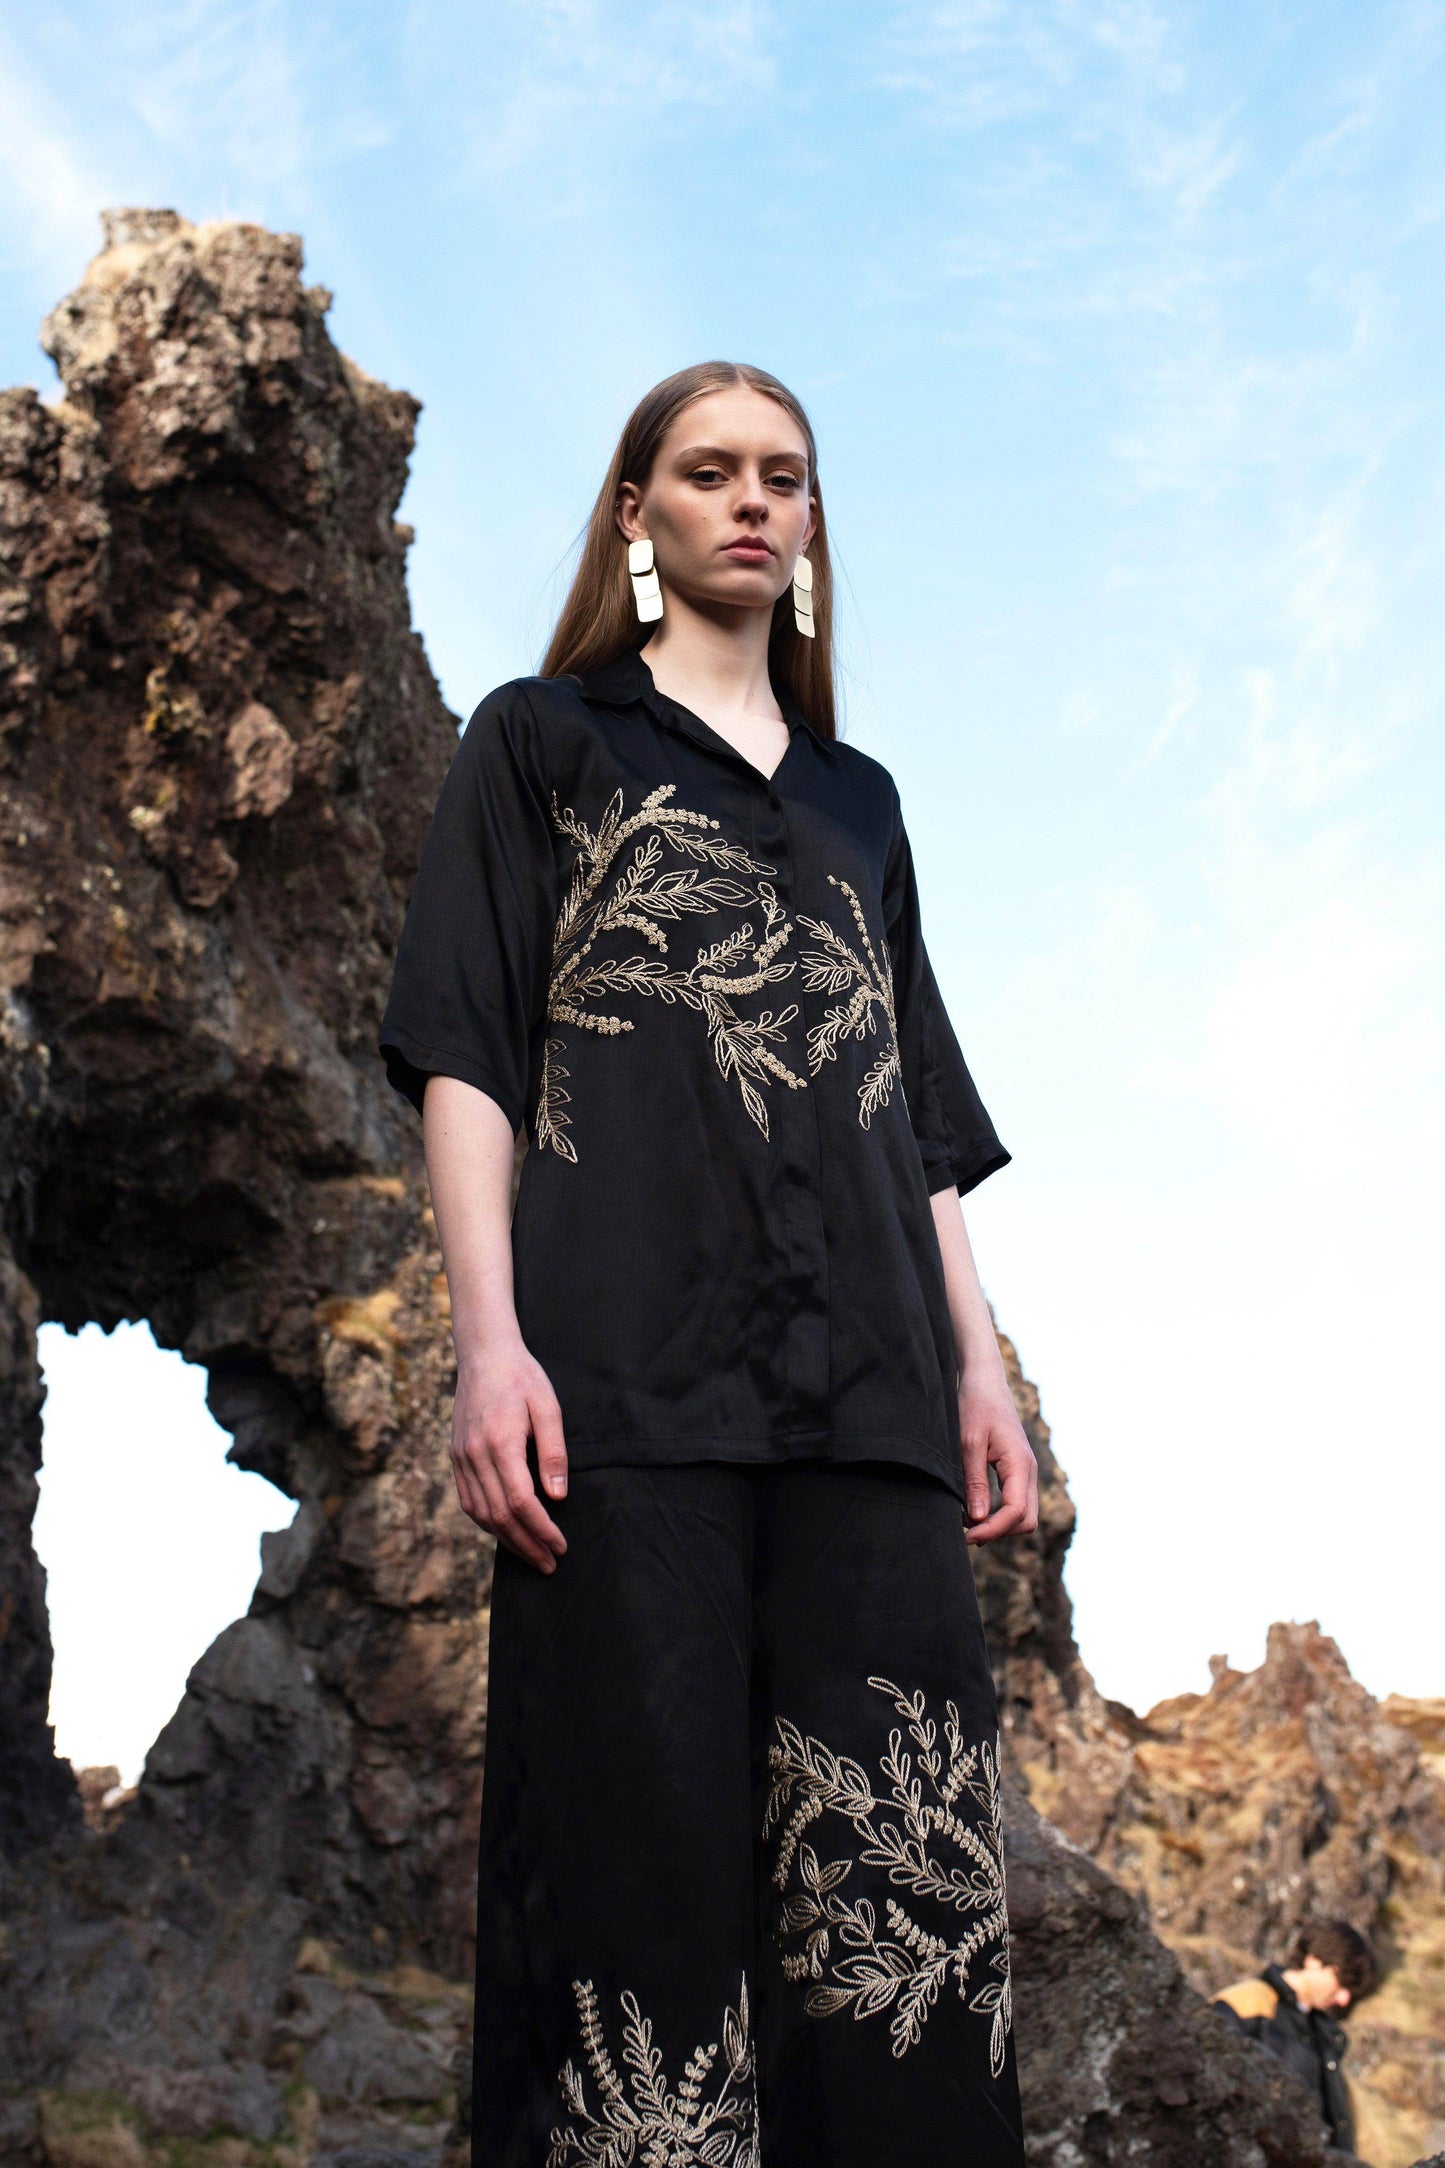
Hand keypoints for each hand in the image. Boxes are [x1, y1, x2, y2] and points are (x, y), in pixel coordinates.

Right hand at [450, 1339, 568, 1572]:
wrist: (483, 1354)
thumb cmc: (521, 1378)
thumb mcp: (548, 1407)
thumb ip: (553, 1452)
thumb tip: (558, 1497)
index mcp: (499, 1442)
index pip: (521, 1501)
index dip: (541, 1529)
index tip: (560, 1545)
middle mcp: (474, 1455)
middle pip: (499, 1515)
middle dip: (526, 1545)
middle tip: (549, 1564)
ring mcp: (461, 1457)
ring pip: (480, 1513)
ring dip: (506, 1540)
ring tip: (531, 1555)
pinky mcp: (456, 1457)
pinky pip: (468, 1501)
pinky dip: (486, 1522)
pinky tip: (505, 1532)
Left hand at [960, 1383, 1038, 1545]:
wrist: (985, 1382)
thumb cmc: (975, 1406)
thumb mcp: (968, 1443)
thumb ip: (975, 1482)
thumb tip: (978, 1519)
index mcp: (1020, 1463)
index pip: (1016, 1512)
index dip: (992, 1530)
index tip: (966, 1536)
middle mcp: (1028, 1470)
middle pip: (1026, 1520)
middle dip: (999, 1532)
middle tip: (965, 1533)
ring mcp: (1025, 1471)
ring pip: (1024, 1514)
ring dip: (999, 1525)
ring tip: (966, 1523)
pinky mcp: (1017, 1470)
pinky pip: (1016, 1502)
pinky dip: (1000, 1514)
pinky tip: (974, 1512)